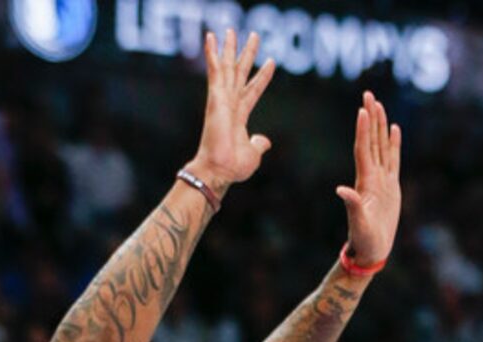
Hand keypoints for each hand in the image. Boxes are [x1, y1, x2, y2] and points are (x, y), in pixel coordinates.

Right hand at [190, 30, 275, 191]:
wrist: (220, 170)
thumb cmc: (233, 167)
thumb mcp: (253, 153)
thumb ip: (259, 144)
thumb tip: (266, 141)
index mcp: (239, 116)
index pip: (253, 90)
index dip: (263, 77)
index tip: (271, 62)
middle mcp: (230, 105)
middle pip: (240, 73)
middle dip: (247, 54)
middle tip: (254, 35)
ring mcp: (222, 100)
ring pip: (227, 67)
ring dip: (228, 48)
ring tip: (230, 30)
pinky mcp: (215, 97)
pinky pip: (214, 71)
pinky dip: (212, 54)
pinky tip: (211, 37)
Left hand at [337, 92, 401, 266]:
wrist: (371, 251)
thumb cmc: (364, 240)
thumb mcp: (358, 223)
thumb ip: (352, 205)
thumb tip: (341, 190)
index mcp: (365, 182)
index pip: (364, 149)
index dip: (363, 130)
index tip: (362, 109)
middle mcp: (372, 177)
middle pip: (371, 141)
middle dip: (370, 118)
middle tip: (368, 94)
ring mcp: (382, 180)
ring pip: (381, 146)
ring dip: (380, 125)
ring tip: (379, 104)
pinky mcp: (391, 186)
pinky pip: (393, 159)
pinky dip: (393, 143)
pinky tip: (394, 129)